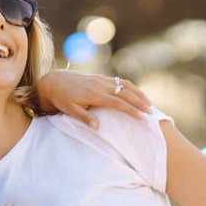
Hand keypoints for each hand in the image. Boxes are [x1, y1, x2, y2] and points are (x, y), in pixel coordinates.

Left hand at [36, 70, 151, 128]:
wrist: (54, 80)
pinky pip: (119, 81)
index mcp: (95, 94)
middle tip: (151, 112)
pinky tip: (136, 94)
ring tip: (148, 103)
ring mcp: (102, 79)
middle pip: (125, 93)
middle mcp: (101, 85)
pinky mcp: (101, 78)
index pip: (118, 103)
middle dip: (139, 102)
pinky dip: (130, 87)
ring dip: (138, 93)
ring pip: (125, 85)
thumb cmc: (61, 98)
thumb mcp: (69, 109)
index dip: (131, 110)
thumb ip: (84, 118)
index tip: (141, 117)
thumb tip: (98, 128)